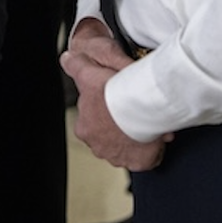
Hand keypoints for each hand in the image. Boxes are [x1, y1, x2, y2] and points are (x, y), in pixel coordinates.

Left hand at [60, 18, 171, 169]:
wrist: (140, 106)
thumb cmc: (114, 93)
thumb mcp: (88, 73)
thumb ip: (75, 66)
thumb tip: (66, 59)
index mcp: (84, 128)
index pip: (94, 120)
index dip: (108, 110)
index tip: (120, 103)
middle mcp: (98, 146)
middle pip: (110, 134)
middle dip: (121, 126)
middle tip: (134, 113)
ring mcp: (117, 156)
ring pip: (127, 145)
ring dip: (136, 136)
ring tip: (146, 122)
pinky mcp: (137, 163)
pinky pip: (144, 157)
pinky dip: (151, 147)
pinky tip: (155, 134)